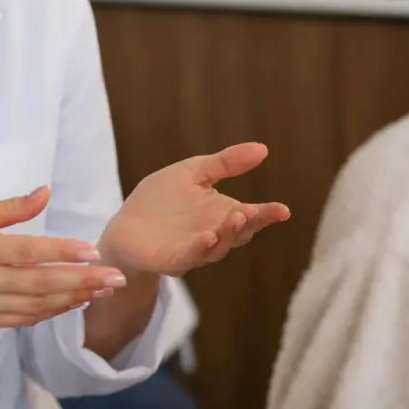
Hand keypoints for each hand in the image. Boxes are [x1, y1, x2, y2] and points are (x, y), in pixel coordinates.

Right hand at [0, 187, 127, 329]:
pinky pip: (24, 320)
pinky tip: (73, 302)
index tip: (93, 250)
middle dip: (82, 281)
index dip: (62, 252)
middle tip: (115, 277)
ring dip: (73, 299)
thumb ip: (8, 208)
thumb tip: (44, 193)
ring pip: (36, 306)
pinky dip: (51, 312)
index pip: (28, 252)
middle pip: (40, 284)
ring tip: (102, 290)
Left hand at [100, 142, 289, 276]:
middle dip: (249, 223)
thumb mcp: (193, 172)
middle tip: (254, 210)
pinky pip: (190, 256)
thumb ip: (225, 163)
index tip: (282, 210)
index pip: (251, 216)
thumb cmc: (161, 199)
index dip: (267, 214)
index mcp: (222, 214)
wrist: (126, 225)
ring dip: (228, 234)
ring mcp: (195, 250)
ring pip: (218, 246)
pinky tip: (207, 237)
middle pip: (238, 233)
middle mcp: (215, 235)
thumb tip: (263, 149)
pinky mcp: (173, 260)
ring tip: (236, 217)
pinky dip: (200, 248)